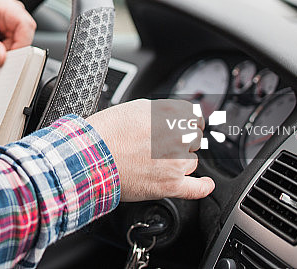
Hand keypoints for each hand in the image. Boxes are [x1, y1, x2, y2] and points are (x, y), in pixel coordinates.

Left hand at [0, 0, 35, 65]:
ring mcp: (11, 18)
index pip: (26, 26)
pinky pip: (15, 42)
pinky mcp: (9, 27)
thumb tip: (1, 58)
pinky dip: (5, 49)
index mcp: (4, 6)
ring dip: (8, 50)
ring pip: (21, 40)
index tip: (8, 58)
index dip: (21, 44)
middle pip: (26, 34)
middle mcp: (11, 9)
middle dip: (13, 49)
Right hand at [86, 98, 214, 201]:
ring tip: (154, 162)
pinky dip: (202, 187)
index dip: (187, 123)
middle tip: (159, 146)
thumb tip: (172, 118)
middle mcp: (179, 135)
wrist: (91, 156)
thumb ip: (160, 112)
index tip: (182, 127)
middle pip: (195, 139)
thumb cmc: (106, 132)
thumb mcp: (135, 107)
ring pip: (191, 161)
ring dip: (179, 162)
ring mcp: (177, 161)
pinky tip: (204, 184)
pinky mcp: (171, 184)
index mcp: (171, 113)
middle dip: (181, 141)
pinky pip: (196, 188)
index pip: (195, 117)